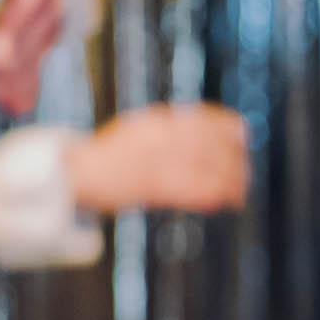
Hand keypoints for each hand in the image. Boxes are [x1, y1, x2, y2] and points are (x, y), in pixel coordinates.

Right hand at [69, 103, 249, 218]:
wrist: (75, 174)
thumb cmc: (106, 155)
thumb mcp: (136, 130)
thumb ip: (166, 129)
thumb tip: (201, 132)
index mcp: (156, 121)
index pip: (204, 118)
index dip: (228, 126)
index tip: (242, 133)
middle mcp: (161, 137)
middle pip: (212, 143)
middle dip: (235, 156)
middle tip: (245, 168)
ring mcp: (158, 161)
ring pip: (210, 167)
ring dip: (231, 179)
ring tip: (241, 190)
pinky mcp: (155, 186)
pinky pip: (195, 189)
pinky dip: (216, 194)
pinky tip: (228, 201)